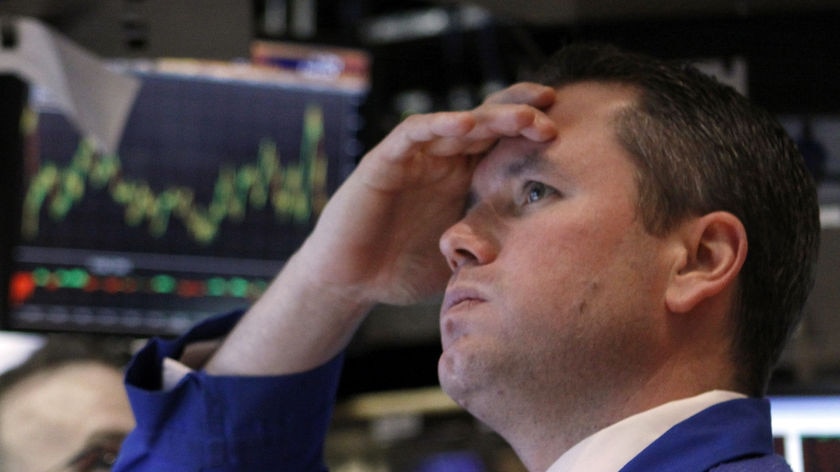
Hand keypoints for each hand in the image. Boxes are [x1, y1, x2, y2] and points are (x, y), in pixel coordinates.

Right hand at [206, 83, 557, 375]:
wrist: (349, 283)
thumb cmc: (401, 271)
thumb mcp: (460, 260)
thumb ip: (491, 253)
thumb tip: (539, 262)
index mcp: (461, 178)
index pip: (501, 142)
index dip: (530, 130)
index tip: (567, 128)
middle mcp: (440, 160)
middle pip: (485, 123)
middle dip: (519, 115)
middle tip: (552, 112)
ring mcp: (413, 158)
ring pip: (454, 123)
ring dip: (490, 117)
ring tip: (524, 117)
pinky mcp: (383, 161)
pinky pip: (410, 134)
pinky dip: (436, 125)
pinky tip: (464, 124)